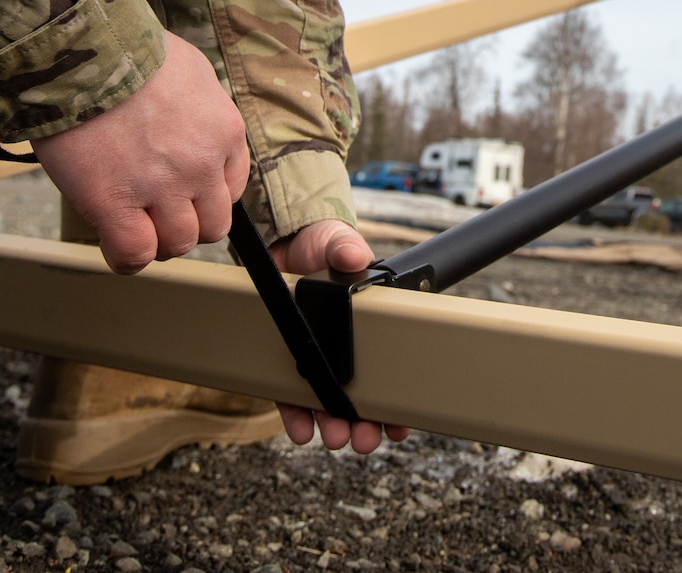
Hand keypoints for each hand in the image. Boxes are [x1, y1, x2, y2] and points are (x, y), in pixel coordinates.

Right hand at [34, 32, 250, 274]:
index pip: (231, 189)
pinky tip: (113, 241)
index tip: (181, 193)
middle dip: (185, 224)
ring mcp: (162, 187)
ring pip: (177, 243)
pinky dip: (126, 257)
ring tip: (131, 222)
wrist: (86, 49)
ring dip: (156, 240)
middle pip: (211, 226)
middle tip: (156, 213)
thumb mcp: (192, 70)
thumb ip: (202, 108)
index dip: (203, 196)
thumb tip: (192, 126)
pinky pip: (134, 253)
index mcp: (225, 132)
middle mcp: (202, 165)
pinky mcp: (116, 203)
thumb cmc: (131, 49)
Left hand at [271, 219, 410, 453]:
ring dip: (334, 425)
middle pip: (360, 396)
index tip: (400, 425)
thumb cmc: (321, 245)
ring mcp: (315, 356)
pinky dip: (296, 416)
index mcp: (368, 324)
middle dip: (366, 424)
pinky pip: (290, 395)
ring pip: (328, 403)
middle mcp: (344, 347)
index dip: (397, 401)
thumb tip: (353, 257)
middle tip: (366, 439)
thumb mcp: (338, 243)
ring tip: (336, 438)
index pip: (389, 370)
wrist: (282, 244)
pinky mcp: (287, 358)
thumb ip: (346, 248)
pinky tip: (302, 430)